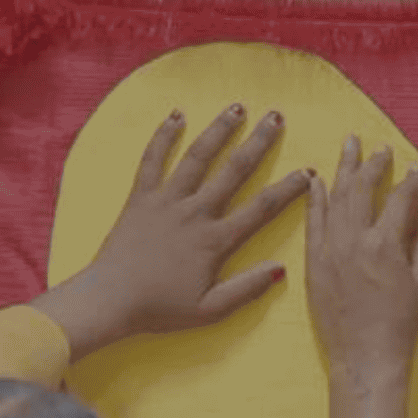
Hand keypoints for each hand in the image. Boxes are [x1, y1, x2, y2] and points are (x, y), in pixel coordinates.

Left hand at [32, 105, 310, 359]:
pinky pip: (152, 160)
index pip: (262, 208)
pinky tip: (176, 116)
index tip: (308, 171)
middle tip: (276, 118)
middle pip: (233, 170)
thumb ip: (247, 288)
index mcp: (215, 240)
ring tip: (237, 108)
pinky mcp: (140, 198)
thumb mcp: (210, 309)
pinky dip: (163, 136)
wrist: (109, 300)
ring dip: (219, 130)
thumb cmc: (160, 308)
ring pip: (197, 157)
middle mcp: (194, 212)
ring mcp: (166, 201)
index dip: (288, 188)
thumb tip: (281, 268)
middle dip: (258, 142)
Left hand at [306, 136, 417, 377]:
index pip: (401, 198)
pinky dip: (314, 198)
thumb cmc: (399, 325)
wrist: (364, 358)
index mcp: (385, 244)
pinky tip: (317, 180)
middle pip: (363, 188)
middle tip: (379, 148)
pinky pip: (312, 221)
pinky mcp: (312, 262)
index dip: (412, 180)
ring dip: (343, 169)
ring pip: (335, 197)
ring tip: (349, 146)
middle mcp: (354, 239)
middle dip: (373, 164)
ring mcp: (329, 249)